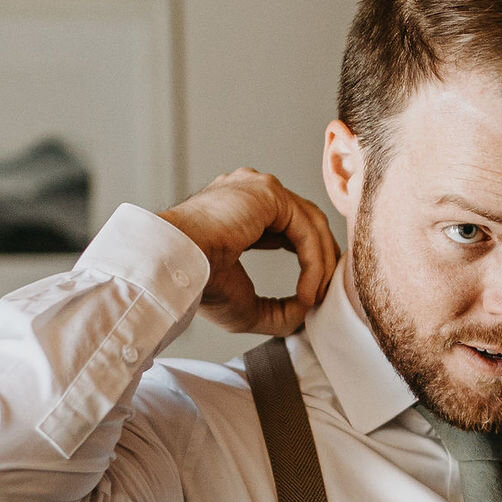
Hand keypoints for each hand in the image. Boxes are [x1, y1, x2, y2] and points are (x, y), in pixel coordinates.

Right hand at [163, 169, 339, 336]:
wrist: (175, 269)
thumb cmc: (198, 285)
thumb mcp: (245, 308)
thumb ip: (278, 311)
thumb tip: (305, 314)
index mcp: (237, 211)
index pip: (288, 229)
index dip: (308, 262)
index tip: (311, 294)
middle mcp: (248, 192)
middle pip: (305, 222)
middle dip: (322, 261)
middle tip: (326, 295)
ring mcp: (257, 187)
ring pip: (310, 224)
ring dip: (321, 265)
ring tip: (317, 298)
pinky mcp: (268, 192)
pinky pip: (305, 228)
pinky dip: (313, 262)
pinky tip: (308, 291)